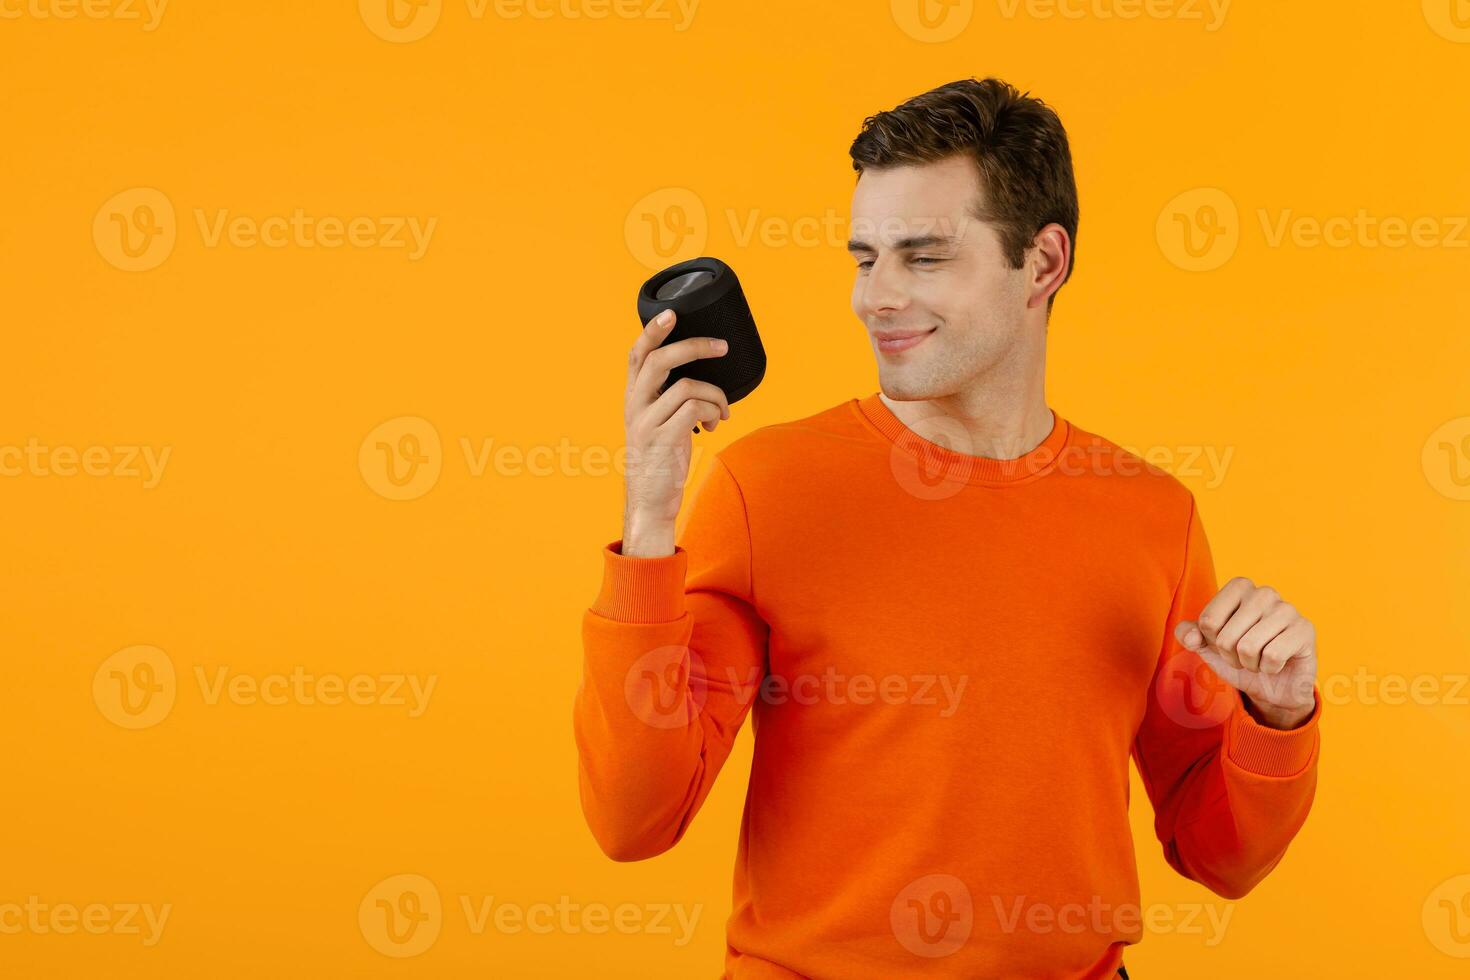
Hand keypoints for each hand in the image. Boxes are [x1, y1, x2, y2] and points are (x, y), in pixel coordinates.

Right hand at [622, 309, 729, 556]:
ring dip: (715, 395)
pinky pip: (695, 410)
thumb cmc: (660, 459)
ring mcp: (647, 422)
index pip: (637, 354)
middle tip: (722, 347)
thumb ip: (667, 398)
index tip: (671, 313)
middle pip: (661, 360)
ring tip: (721, 412)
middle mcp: (636, 405)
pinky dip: (713, 412)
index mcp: (633, 397)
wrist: (650, 500)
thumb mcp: (656, 422)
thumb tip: (701, 375)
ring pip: (688, 386)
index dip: (652, 330)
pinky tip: (715, 424)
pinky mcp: (664, 439)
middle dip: (696, 347)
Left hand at [1173, 577, 1317, 729]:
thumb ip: (1189, 635)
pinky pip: (1273, 656)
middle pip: (1225, 636)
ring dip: (1249, 663)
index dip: (1212, 641)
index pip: (1208, 620)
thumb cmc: (1240, 658)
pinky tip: (1277, 663)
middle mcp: (1264, 592)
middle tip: (1244, 656)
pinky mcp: (1305, 630)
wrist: (1274, 686)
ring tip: (1260, 659)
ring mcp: (1287, 609)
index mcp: (1239, 587)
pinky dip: (1269, 668)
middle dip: (1230, 656)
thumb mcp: (1207, 646)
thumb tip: (1190, 636)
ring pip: (1248, 647)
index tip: (1225, 642)